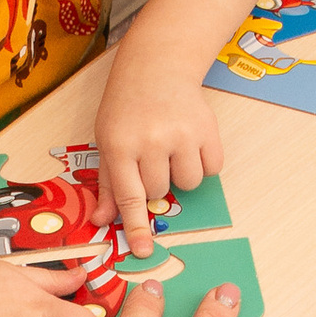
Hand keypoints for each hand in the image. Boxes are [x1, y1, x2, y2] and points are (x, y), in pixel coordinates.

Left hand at [96, 53, 225, 257]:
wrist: (157, 67)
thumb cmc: (127, 108)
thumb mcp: (106, 140)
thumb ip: (109, 182)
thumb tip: (104, 219)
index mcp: (120, 145)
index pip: (129, 196)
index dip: (136, 226)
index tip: (144, 250)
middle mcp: (151, 140)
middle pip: (159, 192)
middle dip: (156, 182)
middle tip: (150, 157)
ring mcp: (182, 134)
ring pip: (188, 184)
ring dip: (181, 174)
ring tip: (171, 148)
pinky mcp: (208, 129)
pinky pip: (212, 169)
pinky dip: (203, 163)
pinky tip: (190, 142)